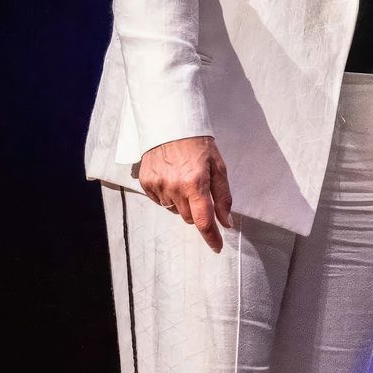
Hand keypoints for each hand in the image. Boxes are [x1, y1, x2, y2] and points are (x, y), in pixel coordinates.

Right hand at [139, 136, 234, 252]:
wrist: (169, 125)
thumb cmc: (198, 144)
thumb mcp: (218, 166)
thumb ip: (223, 196)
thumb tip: (226, 222)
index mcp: (195, 183)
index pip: (203, 220)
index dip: (211, 237)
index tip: (217, 247)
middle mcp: (174, 188)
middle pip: (188, 217)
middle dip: (197, 210)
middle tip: (199, 190)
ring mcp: (158, 186)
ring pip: (174, 210)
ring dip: (182, 202)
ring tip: (184, 179)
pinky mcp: (146, 183)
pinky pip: (160, 201)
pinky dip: (168, 195)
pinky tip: (171, 178)